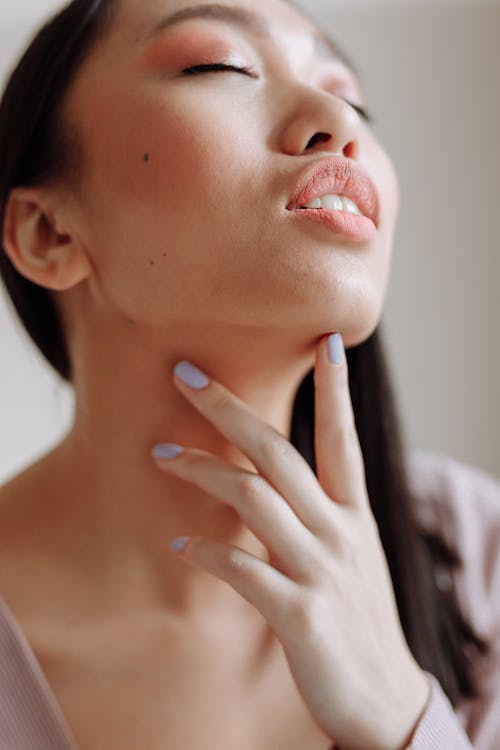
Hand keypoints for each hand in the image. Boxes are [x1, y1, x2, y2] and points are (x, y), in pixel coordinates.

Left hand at [152, 333, 430, 749]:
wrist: (386, 699)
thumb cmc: (357, 617)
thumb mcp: (350, 555)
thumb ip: (318, 515)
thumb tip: (269, 480)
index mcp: (354, 515)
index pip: (343, 439)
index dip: (335, 390)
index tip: (325, 342)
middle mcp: (340, 533)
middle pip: (280, 454)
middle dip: (231, 409)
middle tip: (186, 375)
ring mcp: (322, 572)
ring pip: (255, 500)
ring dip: (204, 472)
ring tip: (160, 455)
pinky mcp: (301, 615)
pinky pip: (243, 572)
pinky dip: (207, 553)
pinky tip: (179, 543)